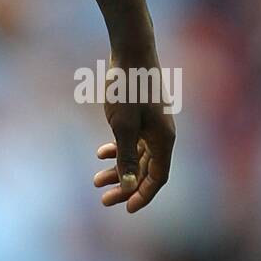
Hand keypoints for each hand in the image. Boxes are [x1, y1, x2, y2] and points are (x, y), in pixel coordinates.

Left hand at [93, 48, 175, 212]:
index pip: (158, 178)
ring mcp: (153, 125)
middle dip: (125, 186)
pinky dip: (119, 150)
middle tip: (103, 199)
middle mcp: (162, 135)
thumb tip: (128, 186)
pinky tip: (101, 154)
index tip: (126, 209)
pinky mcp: (142, 115)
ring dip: (118, 170)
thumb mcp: (123, 126)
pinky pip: (133, 141)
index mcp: (164, 140)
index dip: (144, 195)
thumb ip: (125, 157)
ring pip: (137, 156)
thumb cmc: (128, 88)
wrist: (131, 51)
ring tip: (95, 181)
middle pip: (146, 170)